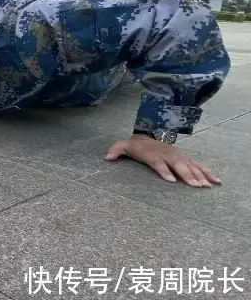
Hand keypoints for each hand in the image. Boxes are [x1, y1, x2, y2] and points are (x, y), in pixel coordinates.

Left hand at [105, 135, 220, 186]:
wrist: (147, 136)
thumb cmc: (136, 146)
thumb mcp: (123, 145)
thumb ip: (115, 150)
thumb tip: (106, 157)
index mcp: (153, 154)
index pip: (158, 162)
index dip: (164, 170)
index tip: (170, 179)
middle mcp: (167, 154)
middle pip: (178, 165)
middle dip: (186, 174)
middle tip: (194, 185)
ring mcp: (178, 156)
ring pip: (190, 165)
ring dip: (199, 175)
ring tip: (206, 186)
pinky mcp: (185, 159)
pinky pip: (198, 165)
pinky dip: (207, 172)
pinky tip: (216, 181)